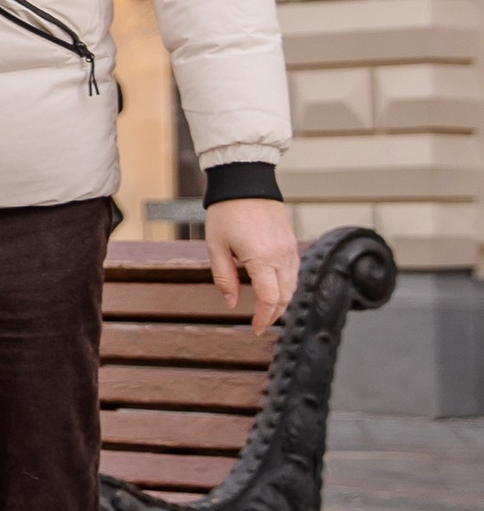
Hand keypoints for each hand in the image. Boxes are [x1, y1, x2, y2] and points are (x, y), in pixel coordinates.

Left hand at [206, 198, 297, 336]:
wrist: (246, 182)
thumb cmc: (227, 211)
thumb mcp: (216, 246)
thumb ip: (224, 277)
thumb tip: (232, 302)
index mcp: (261, 258)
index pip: (269, 299)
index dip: (264, 318)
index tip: (256, 329)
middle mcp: (281, 256)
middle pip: (285, 296)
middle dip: (274, 314)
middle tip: (260, 323)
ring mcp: (289, 249)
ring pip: (293, 285)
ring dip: (282, 301)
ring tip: (267, 311)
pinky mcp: (292, 242)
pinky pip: (294, 271)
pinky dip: (287, 285)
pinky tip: (276, 289)